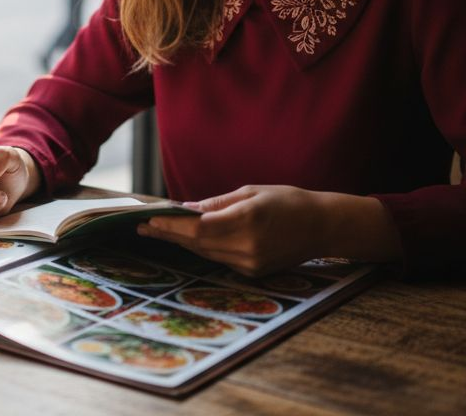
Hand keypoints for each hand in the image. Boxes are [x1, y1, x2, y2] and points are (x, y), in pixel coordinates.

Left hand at [136, 185, 402, 275]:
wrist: (322, 226)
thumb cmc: (287, 201)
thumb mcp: (251, 192)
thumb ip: (217, 204)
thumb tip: (185, 209)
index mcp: (247, 221)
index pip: (198, 227)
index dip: (170, 225)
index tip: (147, 220)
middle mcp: (247, 247)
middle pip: (197, 243)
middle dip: (169, 234)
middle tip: (142, 226)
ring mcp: (250, 263)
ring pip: (206, 253)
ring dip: (182, 242)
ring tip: (158, 231)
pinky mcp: (253, 272)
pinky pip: (220, 259)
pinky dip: (203, 248)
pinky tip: (188, 239)